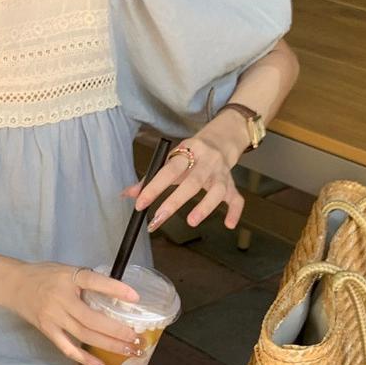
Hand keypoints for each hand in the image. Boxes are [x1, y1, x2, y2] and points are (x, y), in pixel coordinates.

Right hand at [15, 263, 141, 364]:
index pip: (93, 281)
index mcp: (68, 278)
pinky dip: (86, 360)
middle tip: (136, 337)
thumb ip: (88, 281)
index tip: (135, 297)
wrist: (14, 284)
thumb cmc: (44, 275)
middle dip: (116, 330)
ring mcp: (53, 318)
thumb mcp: (67, 270)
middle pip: (91, 318)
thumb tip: (117, 294)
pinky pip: (69, 349)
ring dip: (108, 345)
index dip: (114, 289)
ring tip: (128, 350)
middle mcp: (60, 299)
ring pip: (84, 335)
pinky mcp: (48, 331)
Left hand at [120, 132, 243, 239]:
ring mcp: (222, 173)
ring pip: (217, 190)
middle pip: (192, 182)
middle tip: (159, 219)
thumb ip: (151, 177)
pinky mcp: (232, 184)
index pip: (169, 170)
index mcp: (188, 152)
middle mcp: (206, 161)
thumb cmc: (192, 154)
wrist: (221, 140)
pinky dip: (235, 212)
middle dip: (175, 201)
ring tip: (191, 222)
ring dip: (205, 206)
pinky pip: (237, 198)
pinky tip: (228, 224)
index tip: (140, 203)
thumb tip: (128, 195)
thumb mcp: (172, 160)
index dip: (154, 187)